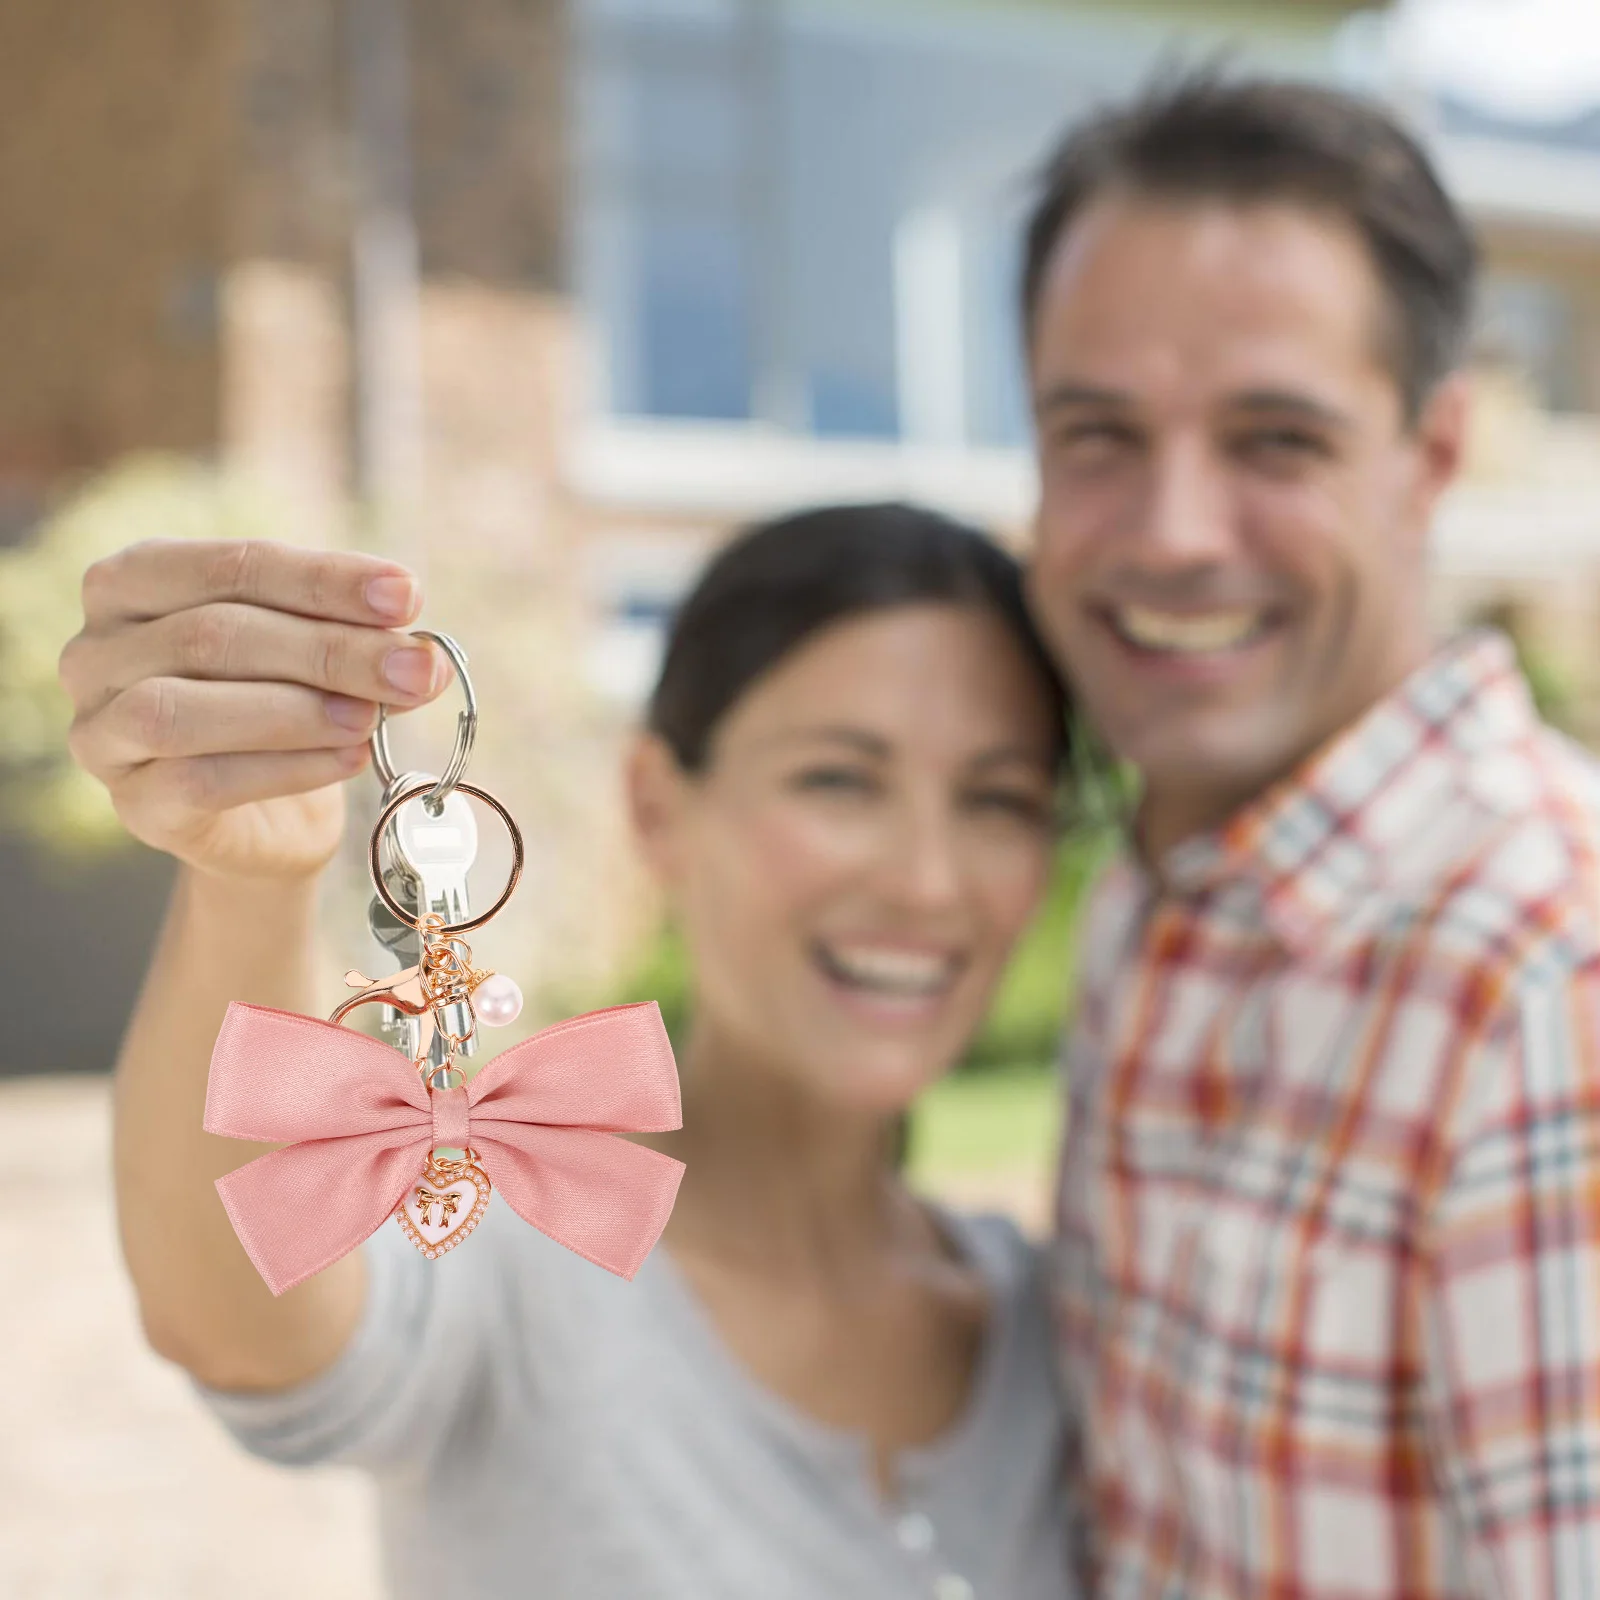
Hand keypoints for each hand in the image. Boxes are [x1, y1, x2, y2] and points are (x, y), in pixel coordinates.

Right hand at [60, 539, 450, 880]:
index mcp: (134, 582)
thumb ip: (355, 639)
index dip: (324, 579)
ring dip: (295, 711)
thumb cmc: (287, 710)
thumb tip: (421, 653)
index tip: (407, 595)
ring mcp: (100, 731)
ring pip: (183, 709)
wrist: (272, 822)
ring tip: (371, 717)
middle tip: (415, 670)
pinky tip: (350, 758)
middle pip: (213, 634)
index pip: (232, 565)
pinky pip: (199, 781)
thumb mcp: (320, 657)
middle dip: (330, 651)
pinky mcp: (134, 805)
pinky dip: (286, 768)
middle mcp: (95, 651)